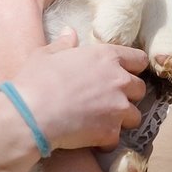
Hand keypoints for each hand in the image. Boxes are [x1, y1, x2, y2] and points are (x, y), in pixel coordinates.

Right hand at [9, 28, 147, 151]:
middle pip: (139, 89)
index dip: (133, 67)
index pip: (139, 59)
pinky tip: (91, 139)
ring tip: (101, 122)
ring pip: (134, 116)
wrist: (31, 115)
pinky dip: (106, 140)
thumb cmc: (36, 80)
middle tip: (109, 101)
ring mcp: (118, 107)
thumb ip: (64, 43)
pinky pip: (116, 138)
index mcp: (106, 57)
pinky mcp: (111, 131)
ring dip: (121, 120)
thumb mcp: (46, 55)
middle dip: (128, 96)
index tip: (123, 74)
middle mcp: (118, 80)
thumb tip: (70, 31)